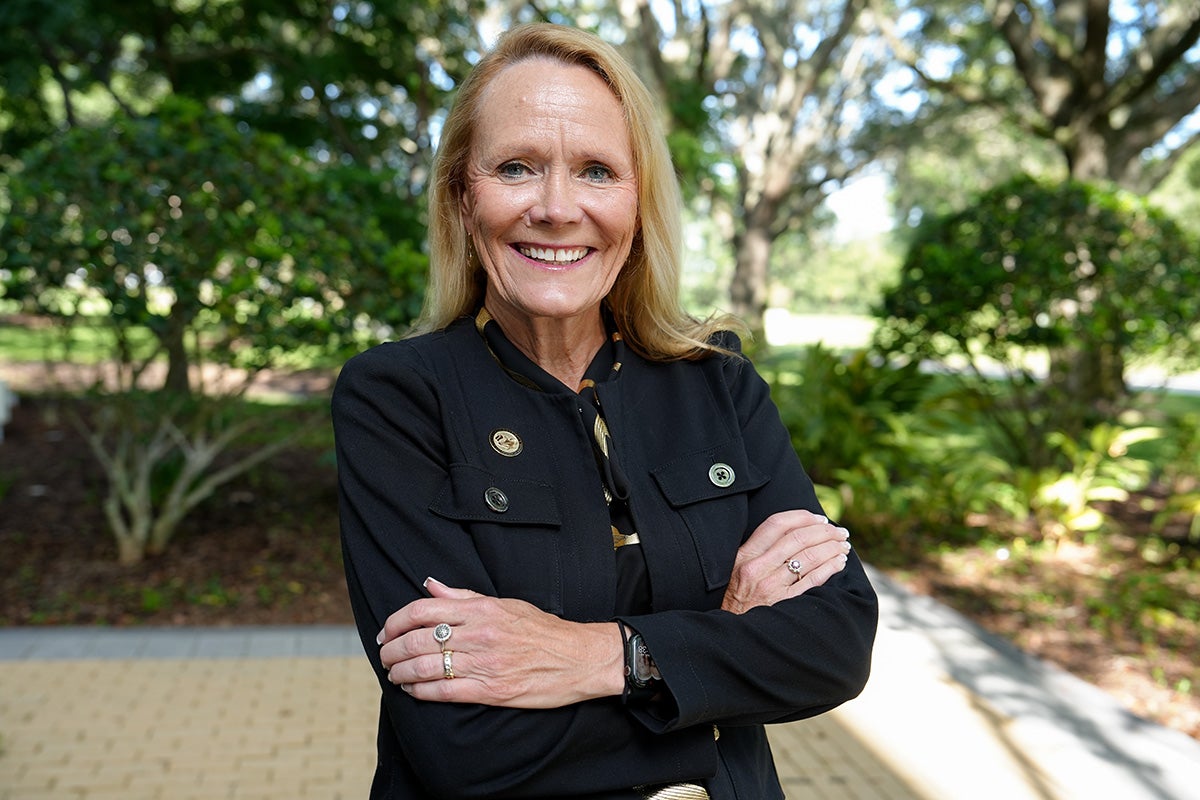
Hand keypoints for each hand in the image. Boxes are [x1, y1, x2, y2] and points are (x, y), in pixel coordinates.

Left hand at [376, 578, 624, 707]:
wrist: (578, 657)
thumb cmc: (542, 629)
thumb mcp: (505, 603)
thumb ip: (464, 597)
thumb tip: (430, 585)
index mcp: (482, 610)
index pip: (423, 610)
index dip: (396, 621)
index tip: (386, 631)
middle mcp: (479, 634)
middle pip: (418, 640)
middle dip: (391, 650)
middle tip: (384, 655)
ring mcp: (484, 664)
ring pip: (425, 668)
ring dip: (400, 673)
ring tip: (393, 674)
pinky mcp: (491, 691)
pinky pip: (444, 692)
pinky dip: (420, 692)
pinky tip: (411, 690)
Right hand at [721, 509, 850, 613]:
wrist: (733, 634)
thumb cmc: (738, 599)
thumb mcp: (738, 570)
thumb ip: (758, 551)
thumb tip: (795, 532)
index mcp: (745, 555)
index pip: (777, 524)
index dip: (802, 517)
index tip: (819, 518)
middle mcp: (757, 568)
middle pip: (798, 538)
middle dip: (825, 531)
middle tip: (840, 532)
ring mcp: (771, 587)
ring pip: (809, 557)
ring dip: (832, 548)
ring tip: (843, 546)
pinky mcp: (784, 604)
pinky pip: (814, 580)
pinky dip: (830, 567)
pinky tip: (839, 563)